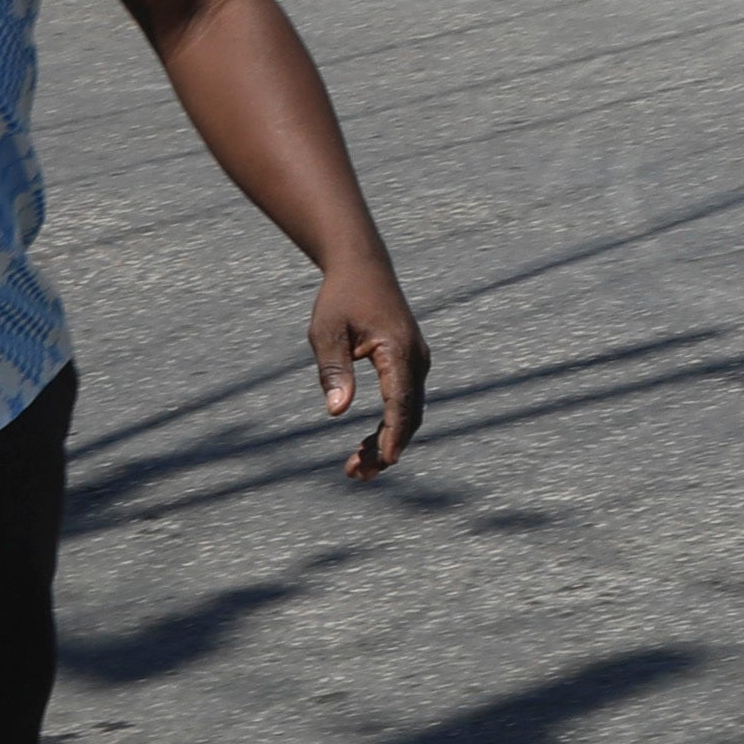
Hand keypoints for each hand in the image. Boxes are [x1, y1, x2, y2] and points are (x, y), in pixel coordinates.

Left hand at [310, 259, 430, 476]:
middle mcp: (416, 358)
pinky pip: (405, 402)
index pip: (399, 401)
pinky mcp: (410, 364)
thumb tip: (337, 411)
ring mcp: (417, 362)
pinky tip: (370, 444)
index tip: (385, 461)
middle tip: (357, 475)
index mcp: (398, 350)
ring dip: (388, 441)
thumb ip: (333, 370)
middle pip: (408, 414)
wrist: (363, 268)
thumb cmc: (341, 298)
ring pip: (409, 412)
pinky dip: (391, 425)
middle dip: (386, 448)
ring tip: (358, 468)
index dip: (393, 434)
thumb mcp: (326, 331)